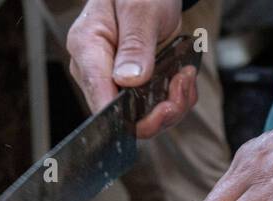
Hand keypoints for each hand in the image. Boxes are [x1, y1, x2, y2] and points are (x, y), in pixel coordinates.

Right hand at [66, 0, 196, 136]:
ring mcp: (116, 82)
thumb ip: (135, 44)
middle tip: (182, 83)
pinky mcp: (135, 87)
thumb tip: (128, 81)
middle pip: (123, 116)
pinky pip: (156, 107)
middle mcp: (97, 72)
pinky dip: (177, 97)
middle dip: (159, 111)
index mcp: (87, 49)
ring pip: (144, 118)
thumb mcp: (139, 9)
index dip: (128, 115)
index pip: (99, 96)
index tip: (162, 107)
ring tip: (185, 75)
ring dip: (174, 104)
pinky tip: (182, 75)